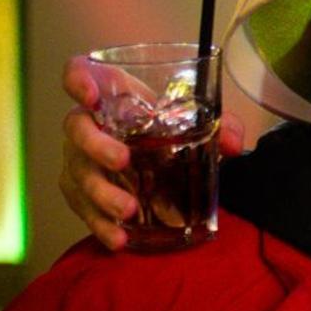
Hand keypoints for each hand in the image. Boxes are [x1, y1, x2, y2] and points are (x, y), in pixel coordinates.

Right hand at [60, 56, 243, 249]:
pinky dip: (100, 224)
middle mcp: (87, 122)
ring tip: (127, 210)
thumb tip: (234, 143)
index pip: (79, 72)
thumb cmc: (168, 125)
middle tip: (123, 161)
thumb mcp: (194, 119)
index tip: (91, 95)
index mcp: (111, 92)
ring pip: (77, 172)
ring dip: (100, 193)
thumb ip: (220, 125)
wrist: (157, 154)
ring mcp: (80, 157)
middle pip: (76, 127)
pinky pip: (82, 207)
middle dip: (96, 145)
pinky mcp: (81, 190)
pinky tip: (119, 239)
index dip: (78, 79)